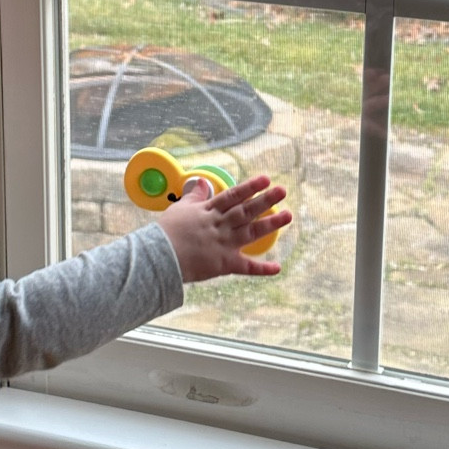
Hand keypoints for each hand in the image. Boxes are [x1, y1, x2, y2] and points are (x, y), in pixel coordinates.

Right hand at [157, 173, 290, 282]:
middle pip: (246, 210)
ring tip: (288, 215)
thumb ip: (195, 196)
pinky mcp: (224, 263)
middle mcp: (221, 225)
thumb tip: (203, 182)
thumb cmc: (166, 232)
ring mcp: (224, 244)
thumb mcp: (180, 208)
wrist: (160, 256)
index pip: (233, 196)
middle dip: (265, 200)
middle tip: (282, 190)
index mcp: (209, 211)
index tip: (265, 179)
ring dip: (271, 224)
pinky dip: (262, 269)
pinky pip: (246, 267)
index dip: (250, 187)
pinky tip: (278, 267)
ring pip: (251, 232)